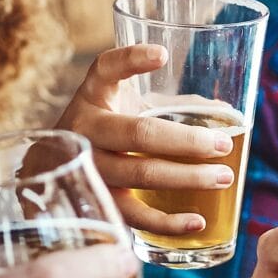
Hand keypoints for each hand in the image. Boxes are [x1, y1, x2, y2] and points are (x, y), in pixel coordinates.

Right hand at [54, 44, 231, 236]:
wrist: (51, 169)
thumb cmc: (104, 131)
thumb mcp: (124, 107)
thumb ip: (169, 106)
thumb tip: (226, 111)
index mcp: (93, 95)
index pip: (106, 69)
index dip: (131, 60)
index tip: (162, 55)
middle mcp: (84, 128)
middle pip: (139, 133)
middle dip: (187, 140)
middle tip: (222, 145)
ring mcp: (87, 167)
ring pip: (140, 174)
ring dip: (187, 178)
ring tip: (224, 178)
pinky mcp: (96, 202)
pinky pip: (133, 214)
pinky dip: (168, 221)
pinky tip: (198, 221)